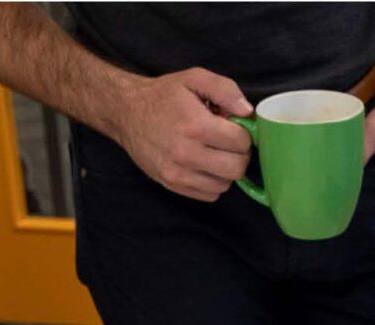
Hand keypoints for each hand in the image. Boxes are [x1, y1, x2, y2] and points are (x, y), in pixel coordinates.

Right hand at [109, 69, 251, 200]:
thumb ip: (225, 90)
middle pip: (236, 168)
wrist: (127, 112)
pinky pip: (210, 195)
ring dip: (226, 170)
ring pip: (225, 184)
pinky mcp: (172, 185)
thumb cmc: (164, 95)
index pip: (241, 142)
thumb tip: (248, 112)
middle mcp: (186, 153)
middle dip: (239, 155)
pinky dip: (213, 182)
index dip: (243, 134)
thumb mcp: (194, 78)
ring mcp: (178, 173)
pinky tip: (204, 164)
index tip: (233, 128)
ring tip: (215, 152)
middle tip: (229, 143)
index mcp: (195, 124)